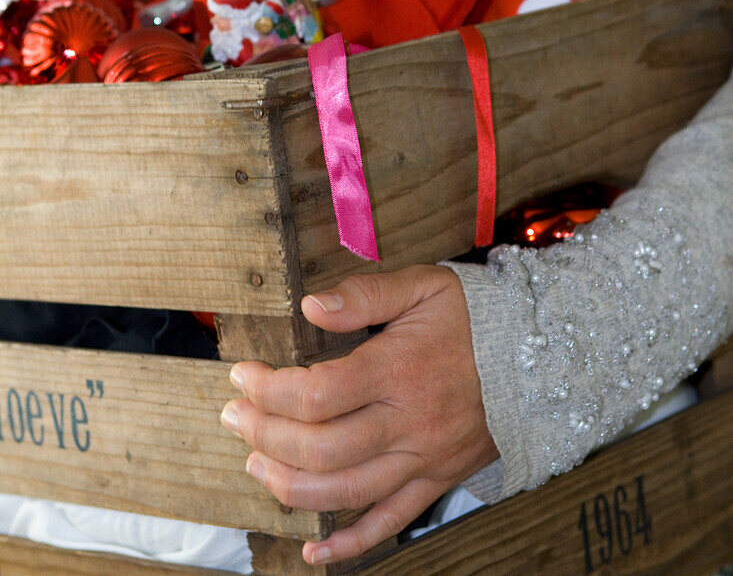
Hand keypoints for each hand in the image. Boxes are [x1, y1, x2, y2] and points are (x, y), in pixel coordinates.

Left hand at [221, 264, 497, 565]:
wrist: (539, 355)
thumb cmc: (473, 316)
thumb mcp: (422, 285)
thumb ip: (364, 294)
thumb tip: (311, 305)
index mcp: (398, 369)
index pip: (316, 394)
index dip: (268, 390)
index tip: (242, 376)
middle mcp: (408, 422)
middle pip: (320, 448)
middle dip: (264, 435)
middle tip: (233, 418)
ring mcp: (422, 459)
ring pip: (345, 493)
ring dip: (289, 486)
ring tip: (255, 464)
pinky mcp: (436, 481)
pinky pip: (390, 523)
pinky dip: (349, 546)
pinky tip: (314, 551)